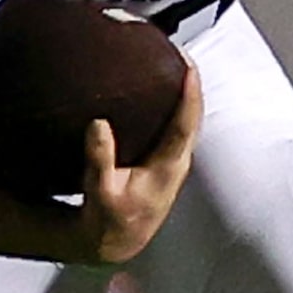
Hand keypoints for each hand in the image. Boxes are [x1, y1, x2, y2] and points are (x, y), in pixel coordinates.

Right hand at [73, 63, 201, 263]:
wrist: (118, 241)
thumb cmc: (108, 217)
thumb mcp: (99, 191)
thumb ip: (100, 159)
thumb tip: (98, 124)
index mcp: (167, 168)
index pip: (185, 124)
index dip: (189, 94)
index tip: (189, 66)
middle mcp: (179, 162)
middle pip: (194, 116)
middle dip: (191, 83)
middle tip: (181, 51)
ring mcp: (177, 161)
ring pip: (190, 120)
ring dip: (186, 92)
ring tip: (175, 61)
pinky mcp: (170, 161)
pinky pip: (180, 125)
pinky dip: (178, 105)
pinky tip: (165, 89)